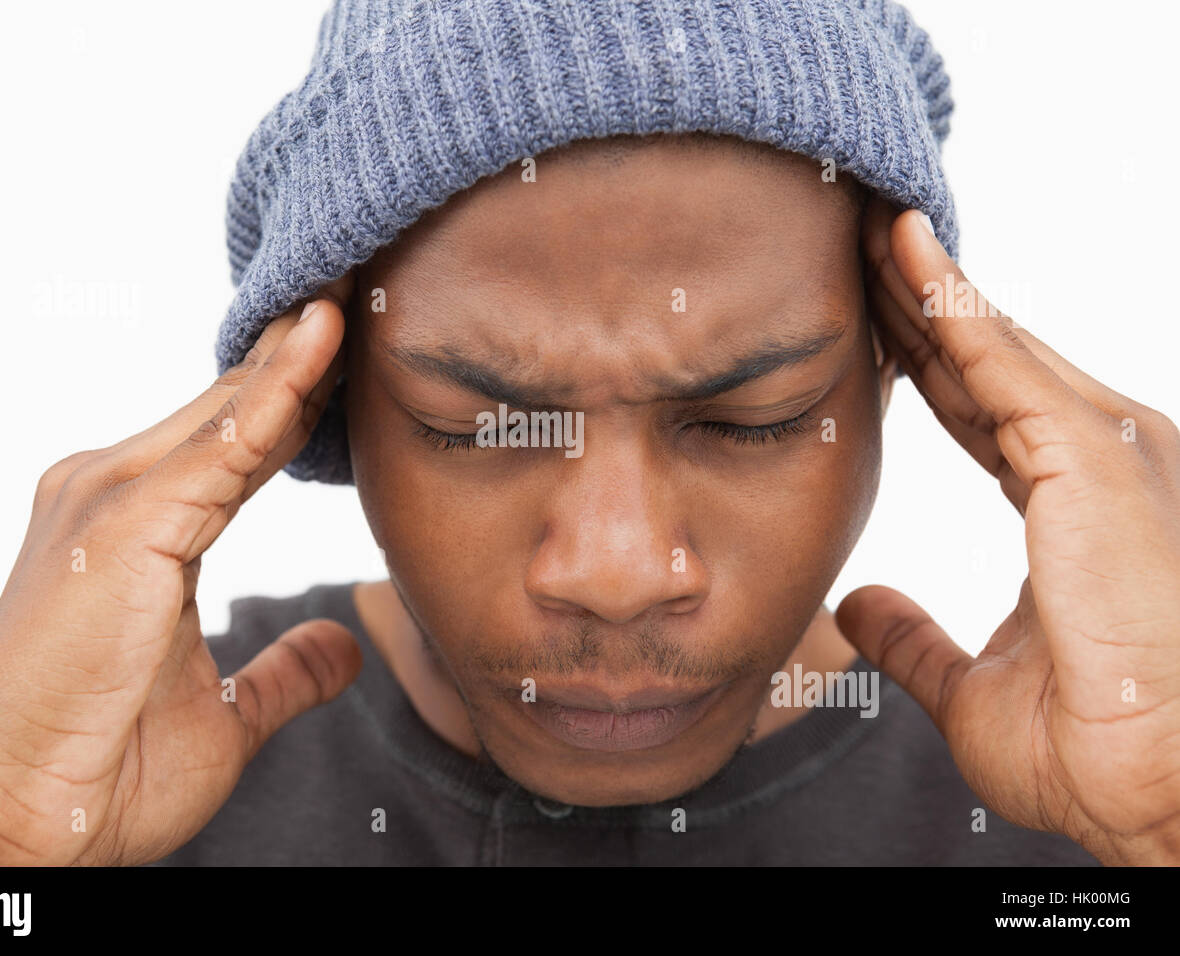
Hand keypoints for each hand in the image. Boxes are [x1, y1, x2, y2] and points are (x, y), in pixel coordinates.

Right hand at [0, 277, 360, 864]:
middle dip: (303, 350)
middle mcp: (111, 491)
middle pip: (232, 405)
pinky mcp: (119, 526)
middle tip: (371, 285)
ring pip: (229, 409)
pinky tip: (323, 344)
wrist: (18, 831)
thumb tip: (344, 647)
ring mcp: (108, 500)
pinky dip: (277, 394)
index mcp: (132, 525)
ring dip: (299, 350)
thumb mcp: (222, 716)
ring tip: (360, 285)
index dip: (299, 393)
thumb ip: (282, 670)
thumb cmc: (100, 772)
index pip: (235, 438)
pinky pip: (222, 448)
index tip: (362, 349)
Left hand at [836, 198, 1179, 864]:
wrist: (1148, 790)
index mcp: (1070, 501)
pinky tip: (903, 250)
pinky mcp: (1091, 451)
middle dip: (910, 304)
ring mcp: (1099, 448)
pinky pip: (998, 358)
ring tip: (863, 224)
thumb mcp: (969, 684)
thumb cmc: (1087, 749)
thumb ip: (911, 637)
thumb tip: (859, 606)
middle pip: (979, 362)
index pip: (973, 408)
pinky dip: (948, 300)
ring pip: (986, 343)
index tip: (859, 317)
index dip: (916, 360)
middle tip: (848, 243)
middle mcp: (1092, 459)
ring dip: (920, 282)